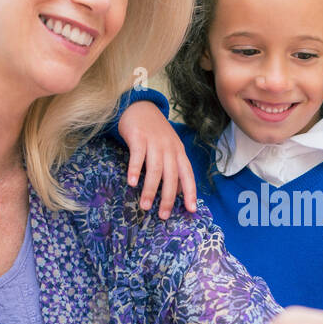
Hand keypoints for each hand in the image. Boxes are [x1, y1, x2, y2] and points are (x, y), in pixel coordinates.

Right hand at [119, 99, 197, 218]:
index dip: (190, 192)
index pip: (187, 175)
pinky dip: (135, 170)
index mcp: (178, 153)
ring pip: (155, 169)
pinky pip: (138, 156)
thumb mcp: (169, 149)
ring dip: (150, 189)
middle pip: (172, 176)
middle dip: (168, 198)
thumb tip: (179, 193)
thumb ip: (174, 168)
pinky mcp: (139, 137)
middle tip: (163, 215)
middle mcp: (169, 148)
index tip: (191, 210)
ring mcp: (154, 142)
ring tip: (145, 206)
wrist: (140, 107)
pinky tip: (132, 183)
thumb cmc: (155, 134)